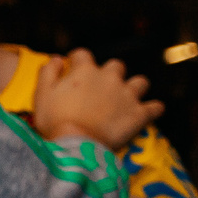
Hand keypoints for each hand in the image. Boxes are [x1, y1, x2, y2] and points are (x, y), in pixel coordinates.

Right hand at [31, 47, 161, 152]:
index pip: (82, 54)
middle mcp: (110, 77)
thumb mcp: (42, 94)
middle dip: (109, 73)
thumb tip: (55, 59)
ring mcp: (127, 95)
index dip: (76, 60)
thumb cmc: (55, 119)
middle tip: (100, 88)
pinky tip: (149, 112)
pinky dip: (153, 109)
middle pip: (115, 66)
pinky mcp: (139, 113)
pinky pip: (155, 107)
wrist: (77, 143)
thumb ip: (48, 72)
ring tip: (127, 97)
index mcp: (85, 71)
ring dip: (134, 87)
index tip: (72, 67)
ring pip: (140, 82)